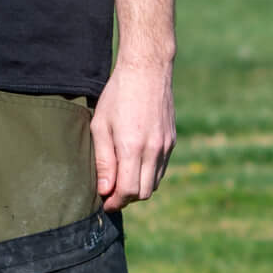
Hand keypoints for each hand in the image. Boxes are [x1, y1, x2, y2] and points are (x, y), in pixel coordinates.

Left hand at [91, 60, 174, 211]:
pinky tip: (134, 165)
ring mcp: (166, 146)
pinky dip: (148, 175)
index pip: (128, 191)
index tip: (104, 202)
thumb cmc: (117, 95)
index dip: (115, 202)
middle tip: (110, 194)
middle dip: (126, 198)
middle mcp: (154, 150)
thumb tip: (104, 190)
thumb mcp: (101, 125)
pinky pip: (161, 169)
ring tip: (121, 179)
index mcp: (133, 147)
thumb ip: (104, 160)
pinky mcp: (171, 140)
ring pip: (154, 183)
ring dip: (138, 188)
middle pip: (143, 193)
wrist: (147, 70)